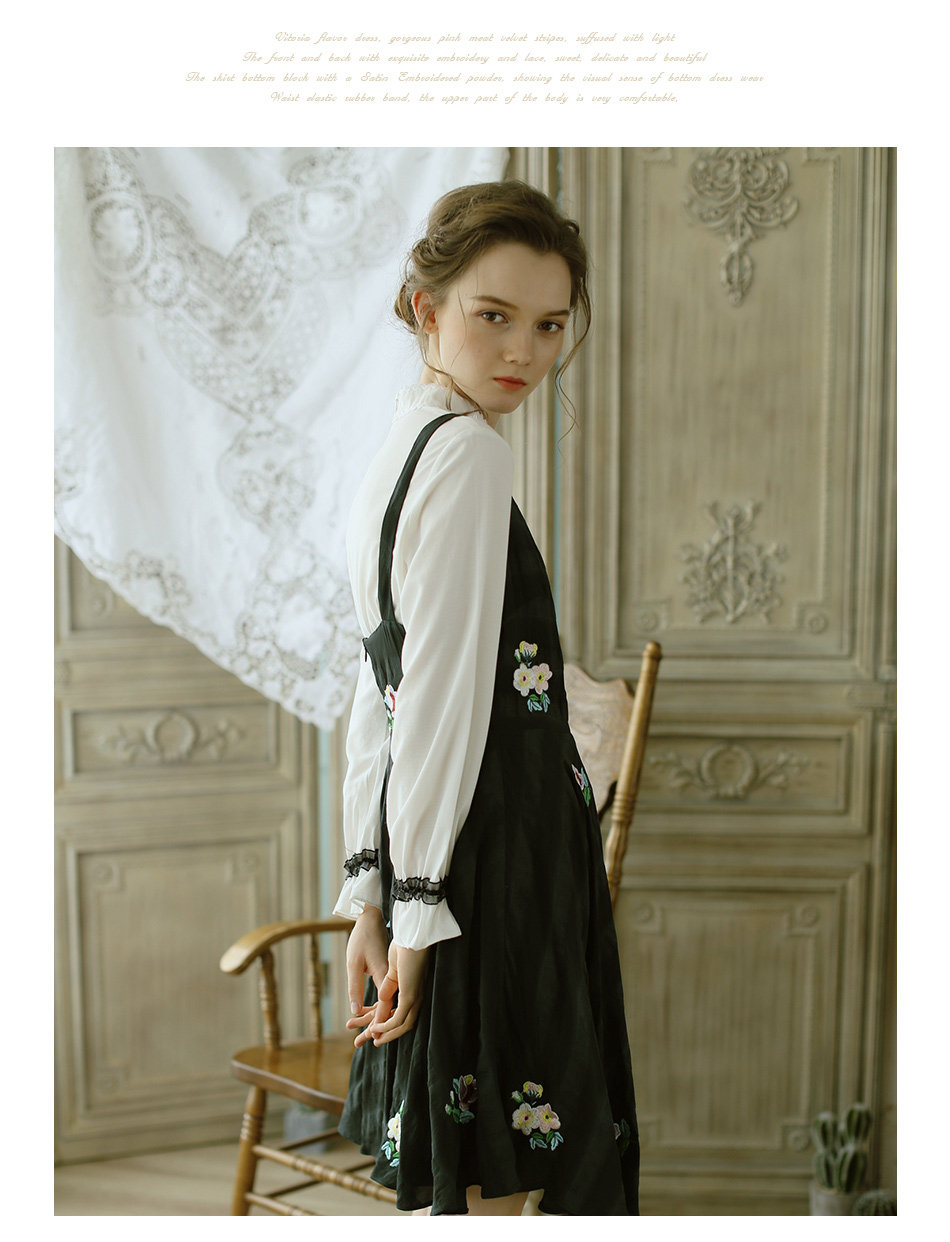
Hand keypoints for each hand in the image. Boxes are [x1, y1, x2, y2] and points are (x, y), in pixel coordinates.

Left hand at [344, 906, 388, 1047]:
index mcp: (386, 975)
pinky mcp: (396, 975)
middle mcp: (396, 978)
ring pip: (391, 1005)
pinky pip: (390, 996)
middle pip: (391, 1011)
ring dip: (374, 1018)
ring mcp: (398, 977)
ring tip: (353, 1026)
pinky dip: (379, 1007)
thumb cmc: (362, 936)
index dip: (377, 1025)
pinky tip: (365, 1012)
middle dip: (376, 1028)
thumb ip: (355, 987)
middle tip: (357, 1043)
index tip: (368, 1039)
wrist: (374, 916)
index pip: (385, 1007)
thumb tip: (355, 1011)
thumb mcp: (353, 962)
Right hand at [366, 940, 429, 1047]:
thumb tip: (383, 998)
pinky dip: (387, 1026)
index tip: (374, 1031)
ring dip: (387, 1034)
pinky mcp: (411, 995)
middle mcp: (416, 995)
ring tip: (373, 1040)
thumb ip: (388, 984)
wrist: (411, 933)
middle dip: (387, 1035)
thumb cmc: (403, 944)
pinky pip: (398, 1018)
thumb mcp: (391, 968)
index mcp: (413, 989)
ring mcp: (415, 996)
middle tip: (373, 1043)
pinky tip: (376, 1029)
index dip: (388, 1023)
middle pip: (403, 1024)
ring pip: (402, 1025)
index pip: (400, 1013)